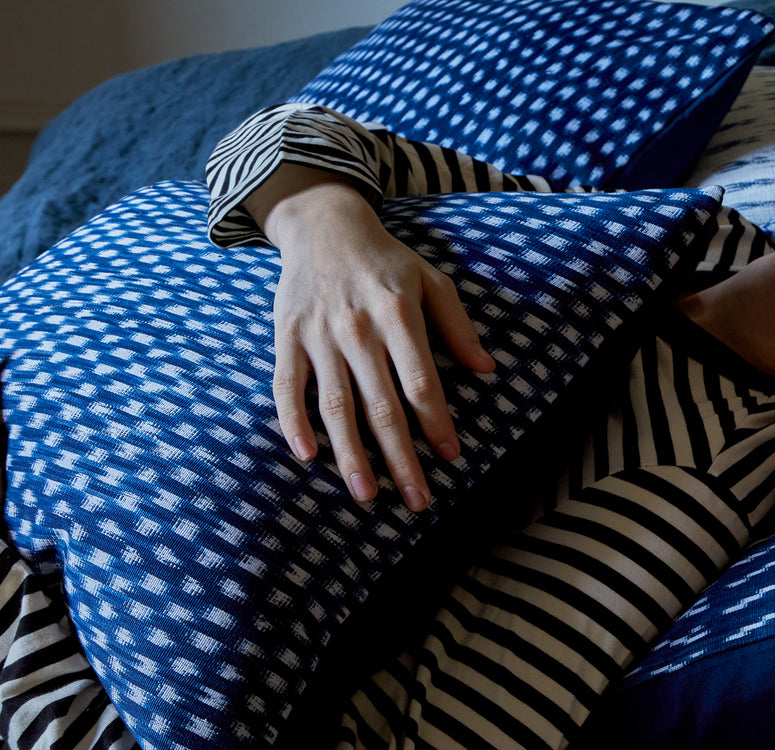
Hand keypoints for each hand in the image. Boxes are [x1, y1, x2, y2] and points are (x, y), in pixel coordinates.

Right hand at [248, 169, 494, 509]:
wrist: (323, 225)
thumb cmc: (387, 260)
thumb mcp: (432, 281)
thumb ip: (458, 326)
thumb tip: (487, 368)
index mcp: (398, 315)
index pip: (421, 382)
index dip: (436, 423)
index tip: (451, 457)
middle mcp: (358, 330)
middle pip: (382, 407)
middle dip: (401, 459)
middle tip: (417, 500)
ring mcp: (318, 336)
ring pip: (335, 407)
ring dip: (351, 455)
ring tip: (368, 495)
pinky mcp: (287, 338)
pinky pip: (287, 387)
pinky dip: (293, 422)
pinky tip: (307, 457)